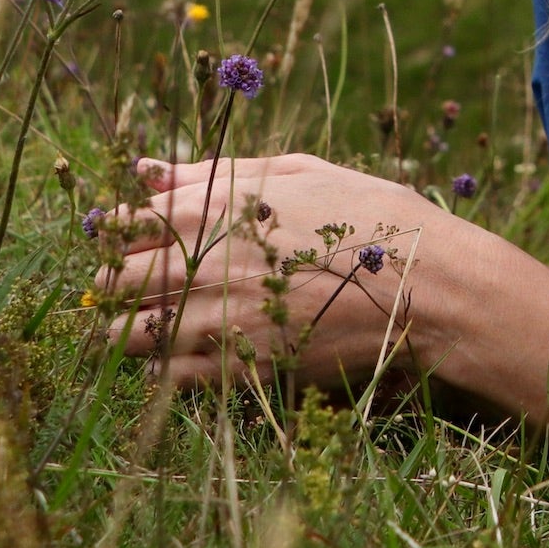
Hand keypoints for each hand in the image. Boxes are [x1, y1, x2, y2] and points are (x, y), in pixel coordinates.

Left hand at [101, 153, 466, 392]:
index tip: (139, 244)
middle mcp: (202, 261)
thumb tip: (148, 169)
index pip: (123, 223)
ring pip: (126, 335)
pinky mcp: (239, 367)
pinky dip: (160, 370)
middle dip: (116, 285)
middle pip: (113, 281)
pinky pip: (164, 377)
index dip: (121, 235)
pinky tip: (184, 357)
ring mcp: (217, 319)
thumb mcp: (304, 173)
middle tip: (141, 289)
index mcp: (213, 206)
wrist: (434, 287)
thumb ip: (218, 170)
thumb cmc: (378, 218)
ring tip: (151, 328)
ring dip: (127, 331)